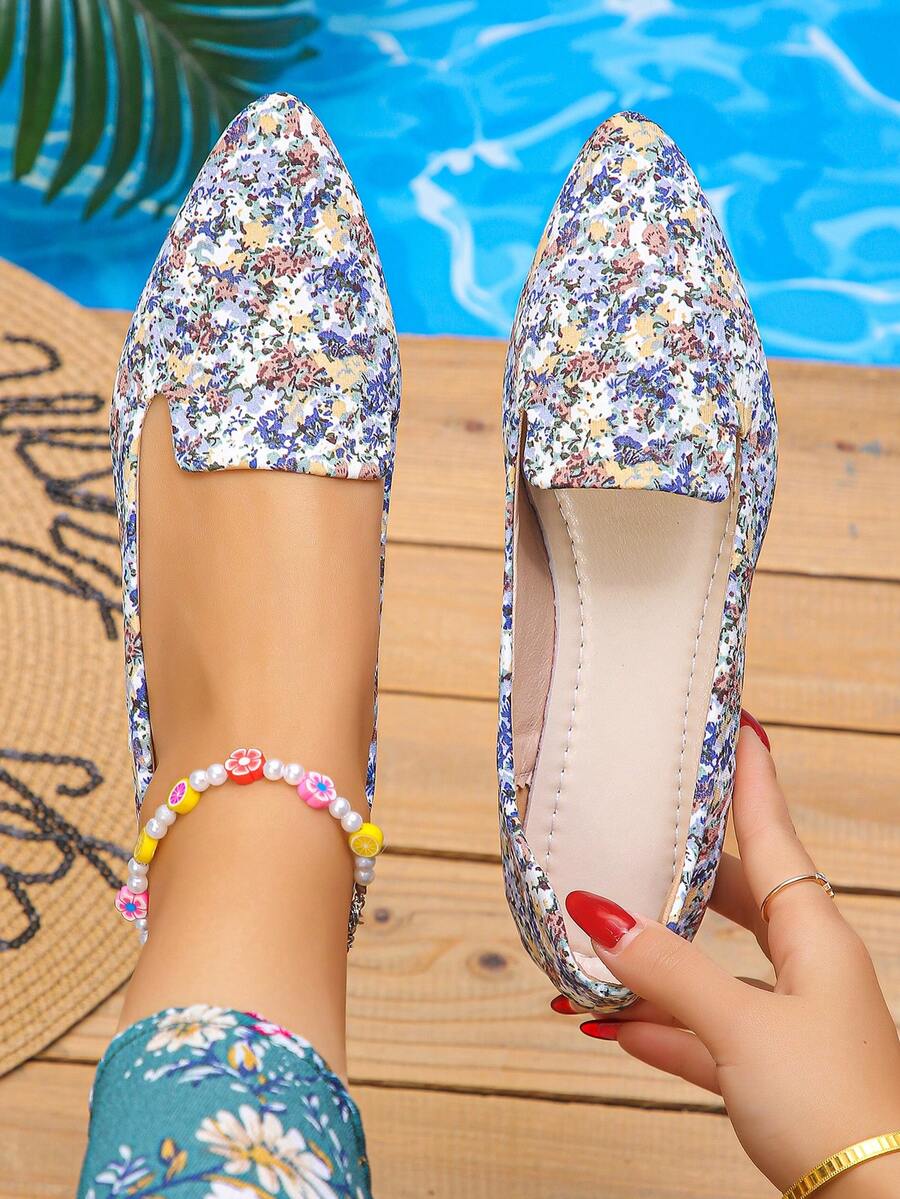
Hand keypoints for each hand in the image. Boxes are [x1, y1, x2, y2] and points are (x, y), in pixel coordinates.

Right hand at [555, 716, 899, 1195]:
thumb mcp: (742, 1027)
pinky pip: (705, 1030)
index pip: (772, 832)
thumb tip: (599, 915)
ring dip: (655, 961)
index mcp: (815, 933)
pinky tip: (612, 1026)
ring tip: (598, 940)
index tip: (733, 724)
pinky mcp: (773, 1071)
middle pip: (737, 895)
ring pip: (713, 966)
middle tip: (644, 825)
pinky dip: (659, 1026)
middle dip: (684, 867)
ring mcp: (791, 1019)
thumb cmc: (836, 1106)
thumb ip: (668, 971)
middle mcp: (806, 966)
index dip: (749, 777)